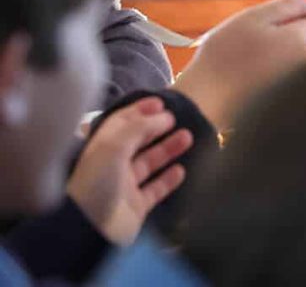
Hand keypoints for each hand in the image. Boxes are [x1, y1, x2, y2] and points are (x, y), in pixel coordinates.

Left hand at [67, 97, 192, 244]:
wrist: (89, 230)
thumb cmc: (98, 182)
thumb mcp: (115, 146)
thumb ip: (140, 126)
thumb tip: (164, 115)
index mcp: (102, 148)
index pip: (121, 122)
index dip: (140, 110)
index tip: (161, 102)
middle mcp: (112, 165)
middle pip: (138, 141)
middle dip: (157, 128)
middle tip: (177, 118)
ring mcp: (124, 187)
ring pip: (150, 163)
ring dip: (168, 149)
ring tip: (188, 137)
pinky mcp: (135, 207)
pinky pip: (155, 189)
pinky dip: (169, 179)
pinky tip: (181, 170)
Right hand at [173, 0, 305, 130]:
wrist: (204, 104)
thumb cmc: (226, 56)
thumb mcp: (254, 18)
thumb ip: (289, 5)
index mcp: (305, 41)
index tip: (289, 14)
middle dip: (296, 29)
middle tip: (261, 34)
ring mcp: (299, 81)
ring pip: (302, 54)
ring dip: (285, 48)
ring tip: (253, 53)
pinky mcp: (286, 95)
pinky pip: (291, 72)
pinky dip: (277, 66)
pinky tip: (252, 70)